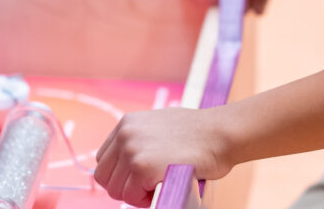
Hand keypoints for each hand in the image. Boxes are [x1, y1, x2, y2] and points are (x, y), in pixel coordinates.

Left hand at [93, 108, 231, 205]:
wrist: (219, 133)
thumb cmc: (198, 133)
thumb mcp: (160, 126)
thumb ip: (141, 140)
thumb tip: (130, 164)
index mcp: (127, 123)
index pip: (104, 159)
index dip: (120, 174)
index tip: (138, 178)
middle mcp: (125, 134)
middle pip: (104, 176)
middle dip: (125, 186)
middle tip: (149, 185)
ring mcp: (131, 151)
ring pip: (117, 190)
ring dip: (136, 194)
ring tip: (159, 184)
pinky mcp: (141, 168)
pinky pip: (132, 197)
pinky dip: (146, 200)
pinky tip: (164, 185)